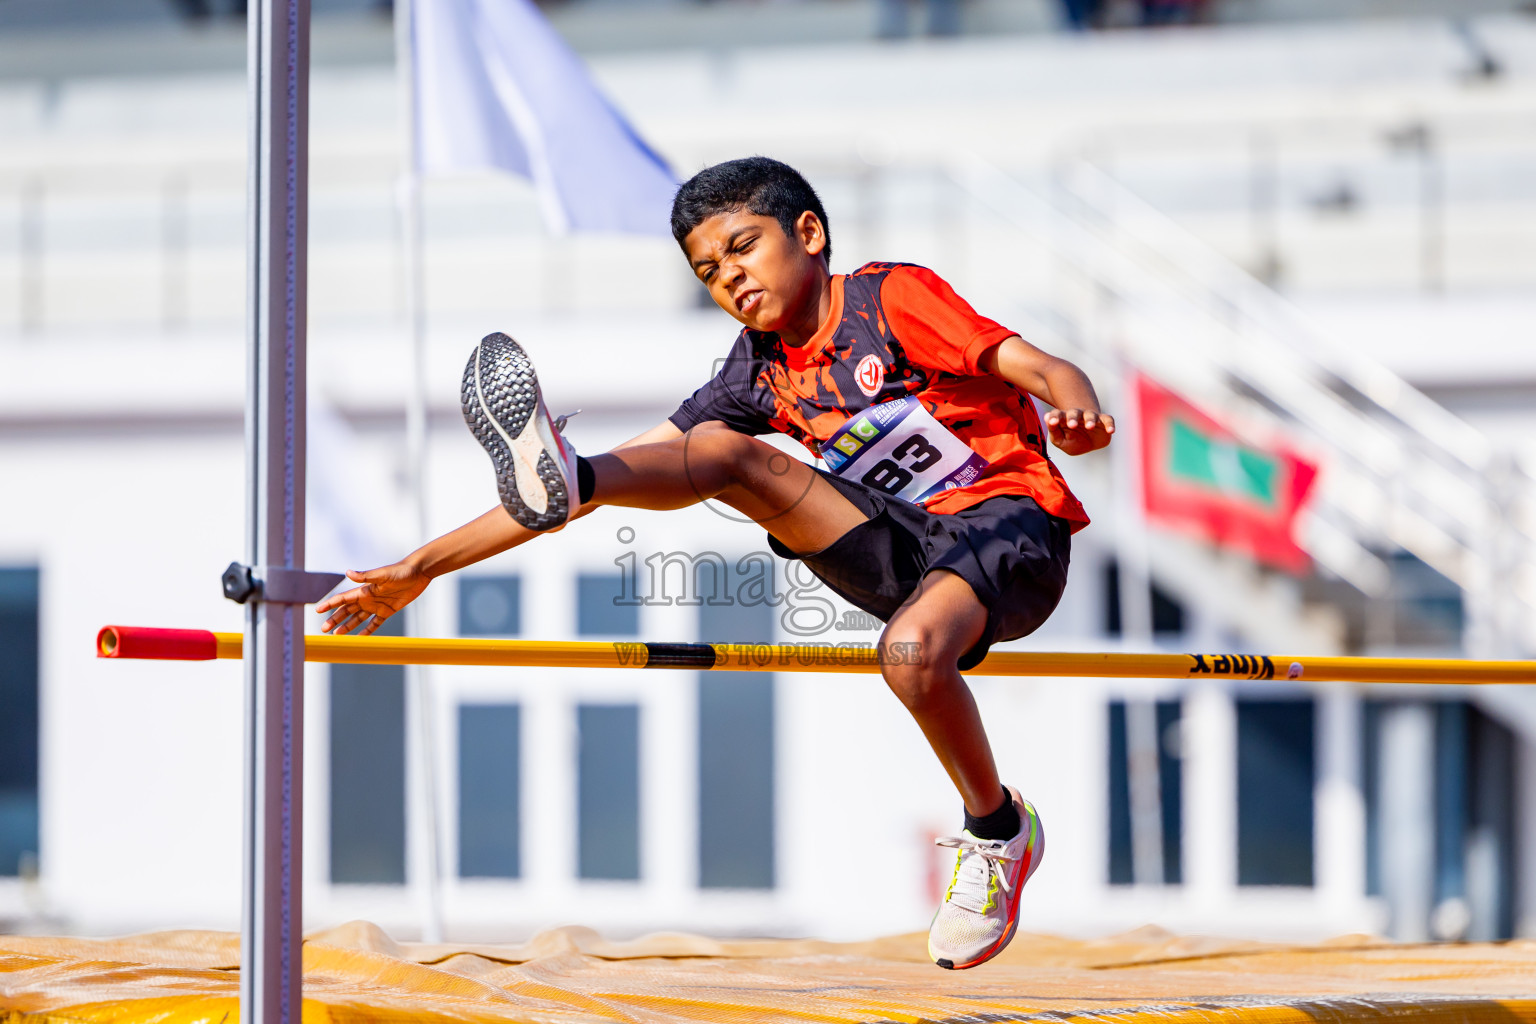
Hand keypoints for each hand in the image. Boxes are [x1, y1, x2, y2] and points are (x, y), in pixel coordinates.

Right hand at [315, 562, 429, 635]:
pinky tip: (359, 638)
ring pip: (358, 618)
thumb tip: (348, 572)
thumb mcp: (383, 575)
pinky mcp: (388, 610)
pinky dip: (367, 630)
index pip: (343, 598)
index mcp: (364, 590)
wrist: (418, 573)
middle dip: (335, 619)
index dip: (330, 604)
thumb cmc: (400, 571)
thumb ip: (365, 577)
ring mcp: (377, 605)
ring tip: (336, 635)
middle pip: (347, 611)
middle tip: (323, 629)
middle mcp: (368, 598)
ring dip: (347, 626)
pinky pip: (375, 623)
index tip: (317, 610)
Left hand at [1045, 408, 1114, 455]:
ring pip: (1090, 415)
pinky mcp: (1104, 421)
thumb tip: (1047, 417)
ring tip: (1090, 427)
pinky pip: (1108, 420)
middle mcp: (1077, 415)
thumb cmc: (1070, 440)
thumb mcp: (1059, 440)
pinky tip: (1110, 431)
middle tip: (1072, 424)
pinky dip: (1109, 424)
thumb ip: (1053, 431)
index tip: (1052, 422)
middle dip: (1072, 417)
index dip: (1054, 417)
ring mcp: (1091, 417)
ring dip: (1090, 420)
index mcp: (1064, 418)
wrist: (1088, 443)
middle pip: (1074, 412)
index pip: (1057, 414)